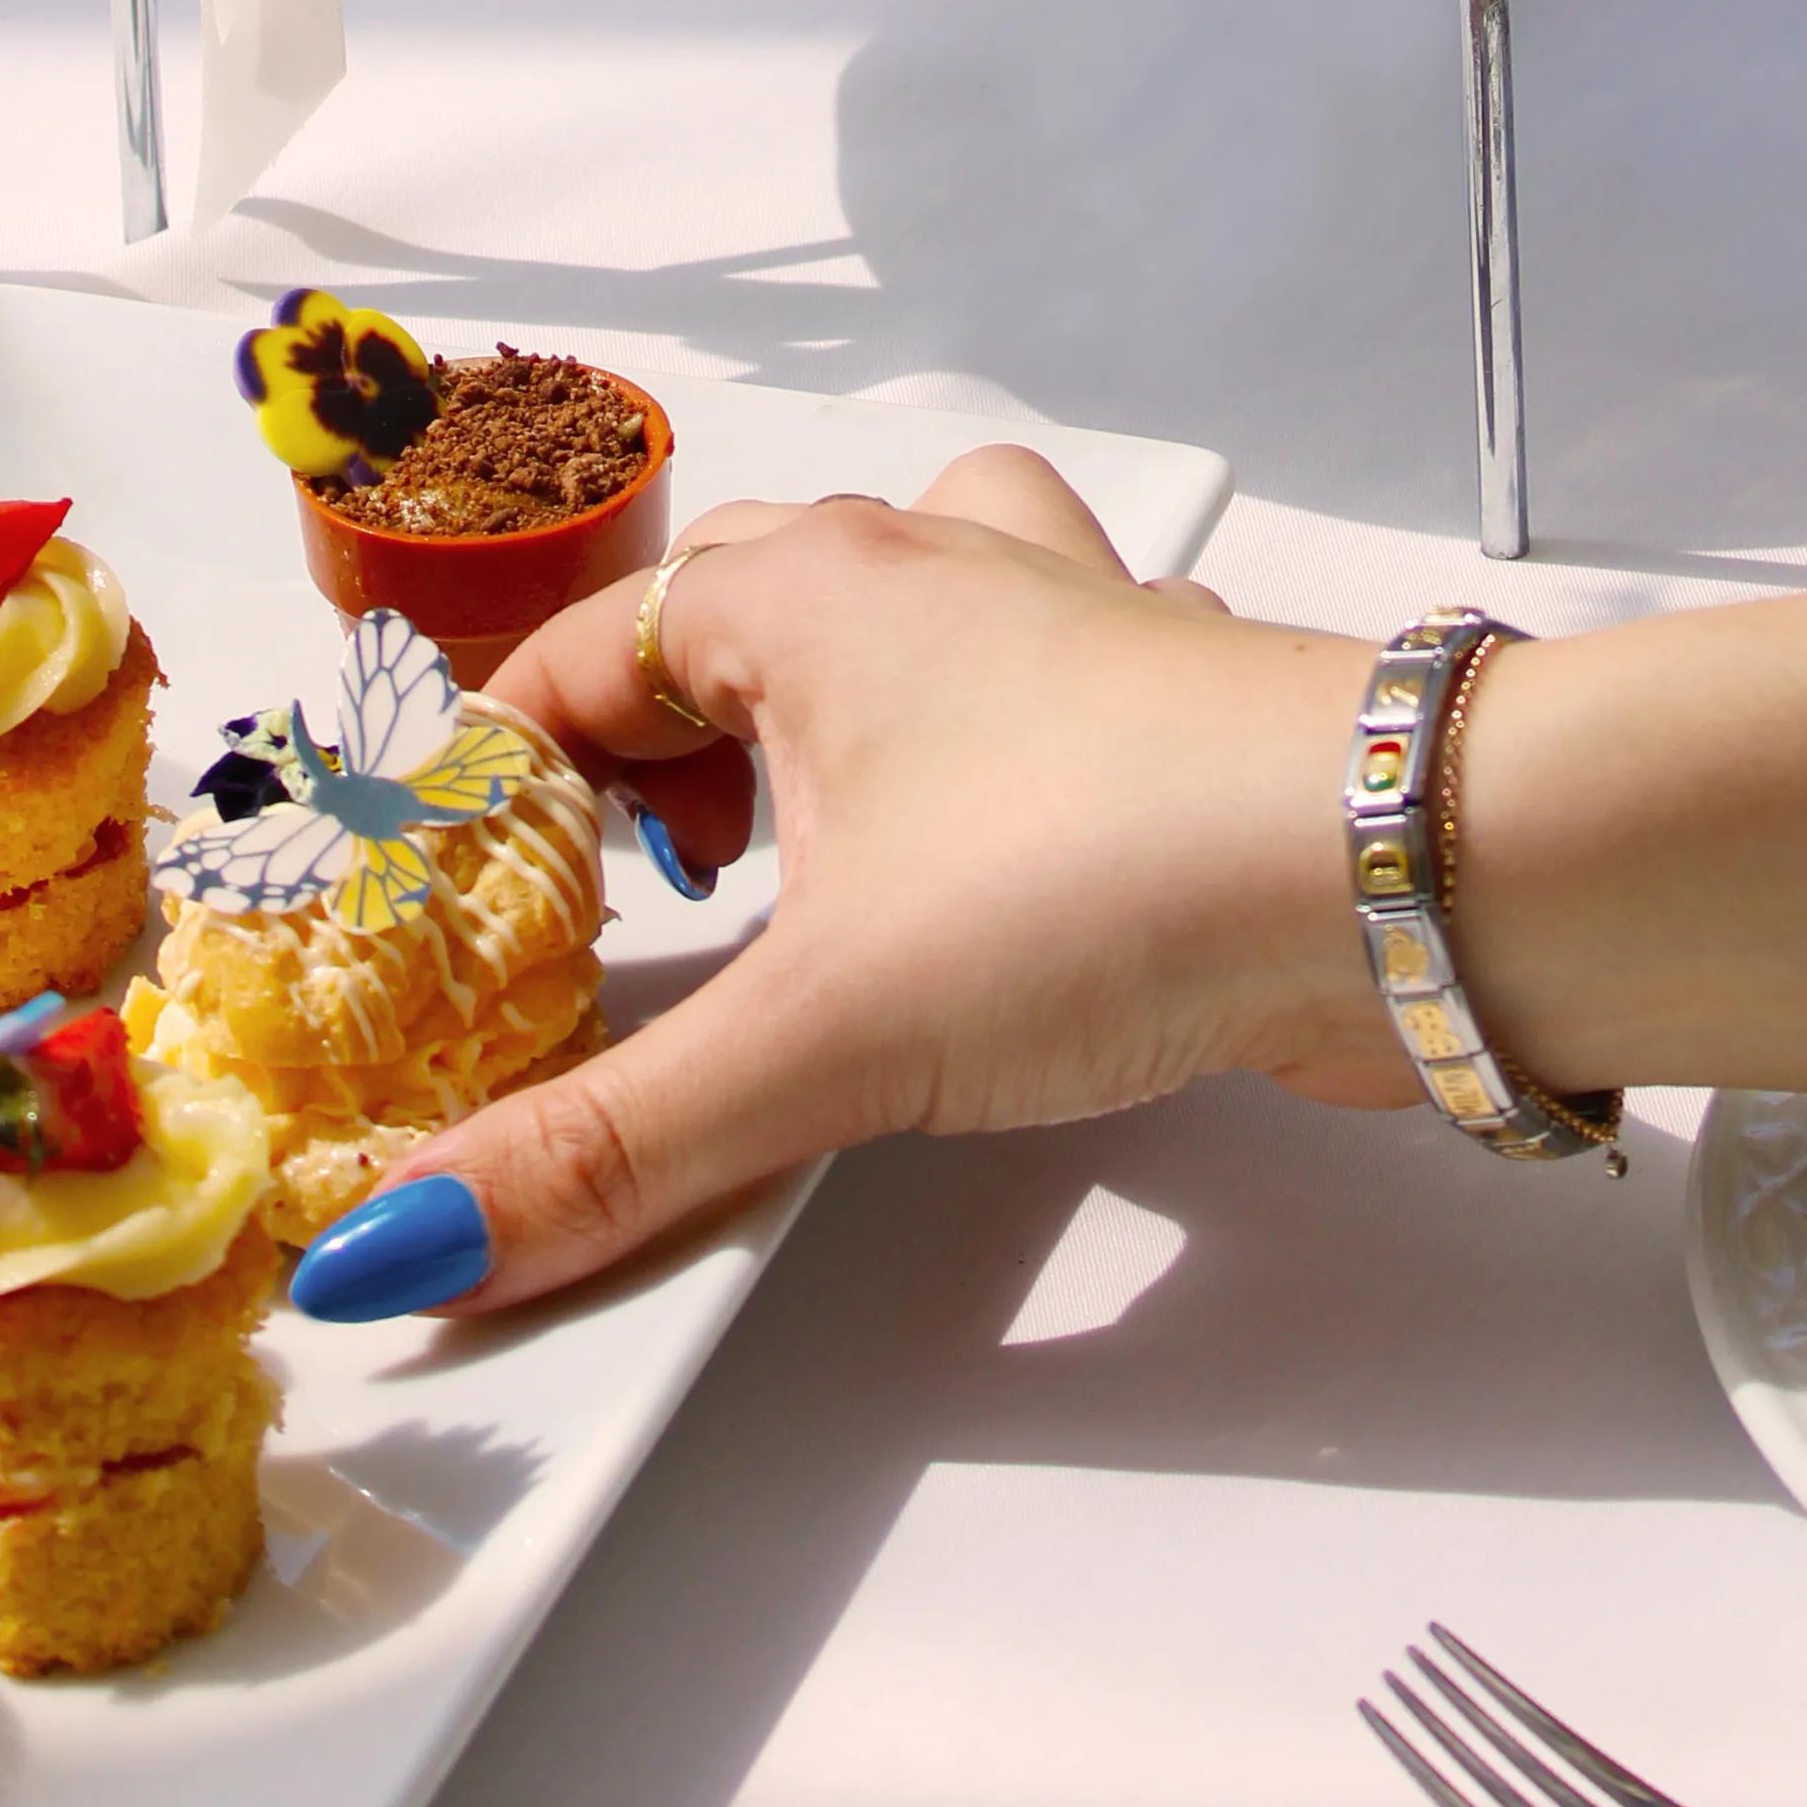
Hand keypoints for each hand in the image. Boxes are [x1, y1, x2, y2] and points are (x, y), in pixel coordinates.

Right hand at [291, 448, 1394, 1319]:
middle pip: (735, 601)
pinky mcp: (1164, 713)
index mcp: (814, 590)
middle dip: (661, 730)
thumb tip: (411, 1235)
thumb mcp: (818, 1033)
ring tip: (787, 845)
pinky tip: (970, 858)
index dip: (512, 774)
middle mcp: (936, 571)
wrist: (1396, 877)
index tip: (472, 897)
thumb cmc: (1114, 871)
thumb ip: (609, 1146)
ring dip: (828, 698)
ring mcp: (1065, 626)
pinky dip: (972, 748)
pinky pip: (1025, 679)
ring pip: (902, 596)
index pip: (588, 651)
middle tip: (630, 886)